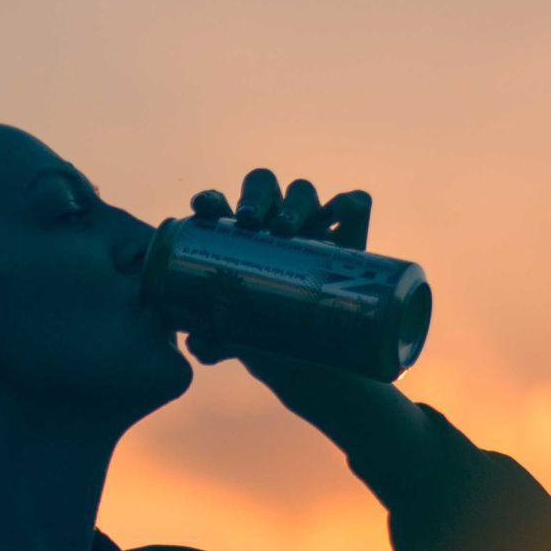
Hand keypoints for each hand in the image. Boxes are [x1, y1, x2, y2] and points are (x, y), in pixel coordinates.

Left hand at [182, 167, 428, 465]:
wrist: (316, 363)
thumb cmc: (265, 341)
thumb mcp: (241, 341)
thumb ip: (218, 341)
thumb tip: (197, 342)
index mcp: (234, 239)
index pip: (219, 204)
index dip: (209, 199)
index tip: (203, 208)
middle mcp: (270, 225)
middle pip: (262, 186)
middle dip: (254, 196)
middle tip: (250, 221)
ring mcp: (309, 229)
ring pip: (302, 193)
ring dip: (293, 201)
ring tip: (287, 228)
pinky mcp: (346, 241)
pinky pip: (353, 208)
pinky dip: (350, 202)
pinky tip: (344, 207)